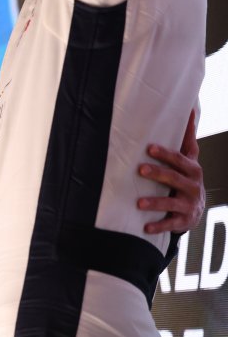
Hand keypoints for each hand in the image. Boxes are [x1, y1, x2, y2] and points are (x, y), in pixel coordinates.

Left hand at [138, 110, 204, 233]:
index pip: (180, 158)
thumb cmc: (187, 178)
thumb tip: (190, 109)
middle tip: (140, 169)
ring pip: (171, 202)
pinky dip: (158, 226)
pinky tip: (145, 227)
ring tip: (139, 203)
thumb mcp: (189, 159)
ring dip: (155, 203)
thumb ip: (187, 138)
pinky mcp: (184, 220)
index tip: (150, 148)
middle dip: (158, 174)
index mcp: (192, 169)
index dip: (166, 153)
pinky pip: (170, 223)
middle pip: (175, 178)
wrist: (197, 208)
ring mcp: (189, 204)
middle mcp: (193, 186)